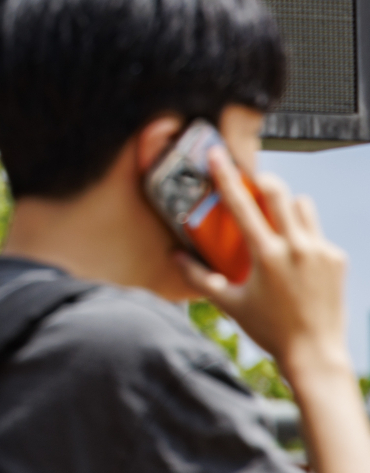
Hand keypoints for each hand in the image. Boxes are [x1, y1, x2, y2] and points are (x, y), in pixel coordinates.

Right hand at [175, 147, 348, 381]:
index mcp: (267, 254)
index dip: (226, 176)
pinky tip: (296, 255)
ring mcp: (320, 252)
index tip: (217, 155)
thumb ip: (199, 277)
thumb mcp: (230, 304)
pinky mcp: (337, 260)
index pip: (241, 204)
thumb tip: (174, 257)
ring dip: (287, 206)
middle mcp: (296, 247)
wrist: (316, 355)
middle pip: (279, 192)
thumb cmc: (270, 330)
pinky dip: (305, 234)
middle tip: (253, 184)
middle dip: (263, 182)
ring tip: (277, 221)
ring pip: (303, 206)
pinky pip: (318, 232)